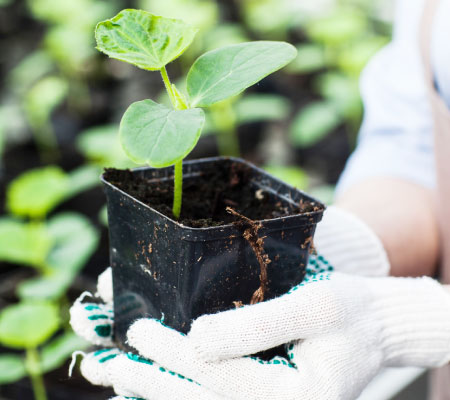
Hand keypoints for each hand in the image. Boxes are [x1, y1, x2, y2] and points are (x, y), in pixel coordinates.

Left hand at [70, 206, 391, 398]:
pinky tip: (149, 387)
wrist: (374, 329)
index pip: (217, 378)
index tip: (137, 331)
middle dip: (149, 382)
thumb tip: (195, 339)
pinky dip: (179, 393)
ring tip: (113, 378)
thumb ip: (258, 325)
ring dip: (155, 393)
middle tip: (107, 362)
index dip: (172, 354)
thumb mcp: (313, 307)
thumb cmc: (349, 311)